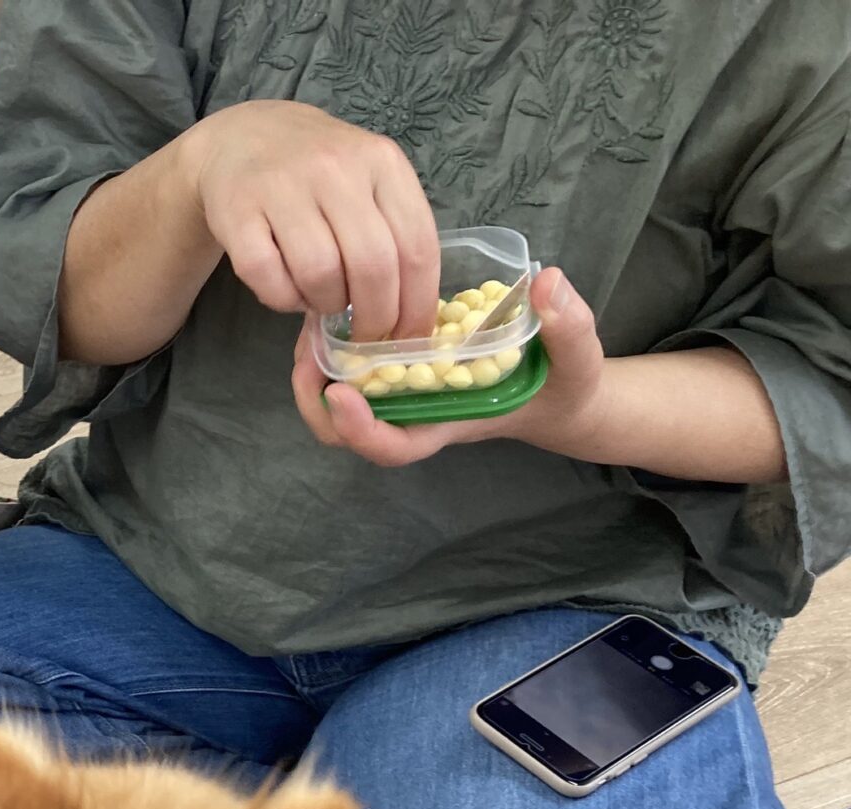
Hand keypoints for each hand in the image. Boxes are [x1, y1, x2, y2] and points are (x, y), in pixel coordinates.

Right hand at [186, 101, 439, 340]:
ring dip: (324, 305)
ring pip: (320, 274)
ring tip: (322, 299)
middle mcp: (336, 167)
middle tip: (363, 336)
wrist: (241, 139)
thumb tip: (406, 330)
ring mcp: (283, 185)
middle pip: (372, 267)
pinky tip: (287, 290)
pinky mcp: (238, 210)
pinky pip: (268, 277)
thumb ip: (388, 242)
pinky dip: (282, 299)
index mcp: (382, 162)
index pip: (417, 247)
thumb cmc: (317, 175)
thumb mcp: (365, 186)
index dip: (417, 306)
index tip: (408, 338)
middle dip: (374, 319)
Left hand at [291, 267, 606, 465]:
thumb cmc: (566, 382)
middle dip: (317, 397)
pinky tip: (334, 304)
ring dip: (317, 367)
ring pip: (340, 401)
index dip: (361, 430)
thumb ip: (568, 325)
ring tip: (312, 319)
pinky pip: (354, 368)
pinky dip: (336, 343)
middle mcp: (416, 415)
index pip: (394, 447)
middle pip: (347, 431)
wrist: (559, 390)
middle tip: (308, 344)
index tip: (341, 394)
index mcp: (449, 422)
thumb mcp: (579, 357)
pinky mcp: (400, 369)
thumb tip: (546, 282)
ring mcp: (404, 395)